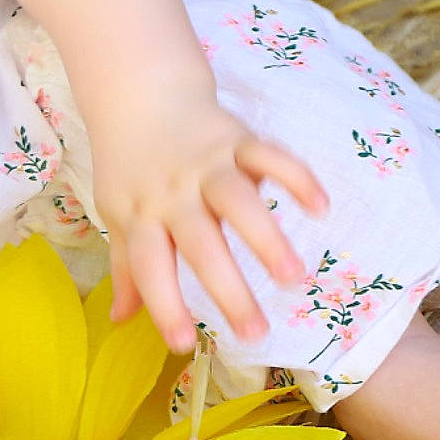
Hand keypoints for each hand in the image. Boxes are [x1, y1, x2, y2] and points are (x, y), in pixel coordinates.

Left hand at [92, 97, 325, 352]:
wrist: (140, 95)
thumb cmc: (131, 168)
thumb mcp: (119, 215)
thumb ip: (127, 268)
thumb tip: (121, 320)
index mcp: (141, 216)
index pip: (148, 267)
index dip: (163, 305)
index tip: (183, 344)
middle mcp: (173, 194)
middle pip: (200, 245)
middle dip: (228, 290)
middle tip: (256, 334)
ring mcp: (206, 166)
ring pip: (237, 202)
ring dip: (266, 239)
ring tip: (293, 278)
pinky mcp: (237, 140)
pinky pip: (270, 156)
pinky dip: (297, 178)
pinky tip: (320, 207)